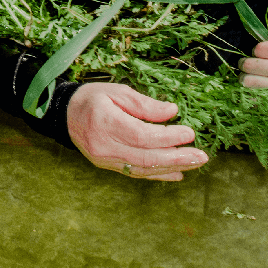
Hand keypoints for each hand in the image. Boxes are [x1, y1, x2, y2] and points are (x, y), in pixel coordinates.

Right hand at [67, 82, 208, 180]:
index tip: (189, 133)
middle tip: (201, 156)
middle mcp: (104, 146)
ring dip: (172, 167)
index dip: (168, 137)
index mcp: (105, 122)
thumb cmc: (93, 98)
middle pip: (145, 157)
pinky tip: (177, 174)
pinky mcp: (108, 166)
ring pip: (143, 169)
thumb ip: (145, 104)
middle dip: (177, 158)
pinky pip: (136, 173)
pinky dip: (158, 175)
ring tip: (195, 163)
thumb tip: (172, 112)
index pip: (141, 135)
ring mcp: (105, 160)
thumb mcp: (118, 92)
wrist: (66, 115)